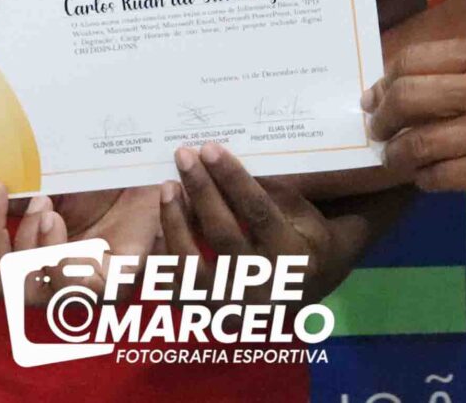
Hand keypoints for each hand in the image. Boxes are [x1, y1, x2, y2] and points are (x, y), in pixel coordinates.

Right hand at [0, 184, 163, 304]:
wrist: (157, 169)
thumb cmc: (106, 176)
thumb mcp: (51, 175)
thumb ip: (17, 185)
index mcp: (33, 256)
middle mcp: (54, 281)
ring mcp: (84, 288)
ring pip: (29, 293)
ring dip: (23, 245)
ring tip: (41, 202)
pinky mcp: (117, 283)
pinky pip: (74, 287)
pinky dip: (54, 255)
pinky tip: (54, 219)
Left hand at [158, 141, 343, 301]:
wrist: (307, 291)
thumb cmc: (307, 238)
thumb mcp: (303, 212)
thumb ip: (271, 189)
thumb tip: (227, 159)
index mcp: (294, 258)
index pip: (258, 213)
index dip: (232, 180)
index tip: (209, 148)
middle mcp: (265, 288)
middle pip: (223, 235)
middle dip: (201, 191)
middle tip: (183, 155)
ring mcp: (236, 308)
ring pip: (192, 268)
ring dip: (175, 223)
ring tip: (168, 187)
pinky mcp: (212, 317)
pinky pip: (178, 289)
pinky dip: (164, 259)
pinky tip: (158, 227)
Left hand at [364, 36, 465, 199]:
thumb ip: (458, 70)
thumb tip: (397, 88)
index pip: (415, 60)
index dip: (386, 80)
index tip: (376, 96)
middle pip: (410, 98)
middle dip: (383, 117)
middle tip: (378, 128)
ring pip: (423, 143)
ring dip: (398, 154)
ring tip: (394, 157)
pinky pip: (445, 176)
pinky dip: (425, 178)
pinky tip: (425, 177)